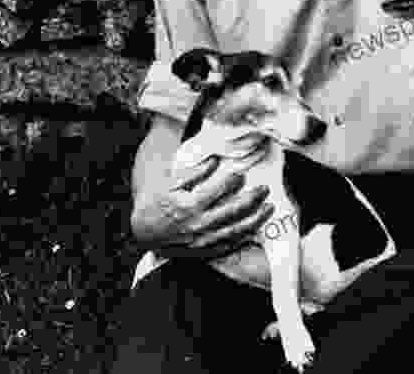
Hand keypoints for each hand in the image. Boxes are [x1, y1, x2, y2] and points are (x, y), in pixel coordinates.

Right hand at [132, 147, 274, 261]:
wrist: (144, 231)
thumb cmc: (158, 202)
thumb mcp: (171, 182)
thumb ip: (194, 172)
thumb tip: (215, 161)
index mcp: (189, 206)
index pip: (217, 191)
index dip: (232, 181)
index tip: (243, 172)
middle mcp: (198, 225)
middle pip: (232, 212)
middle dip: (252, 199)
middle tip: (265, 188)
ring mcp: (203, 241)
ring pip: (235, 231)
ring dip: (255, 220)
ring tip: (269, 208)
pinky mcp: (205, 251)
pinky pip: (229, 245)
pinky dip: (245, 237)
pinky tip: (256, 228)